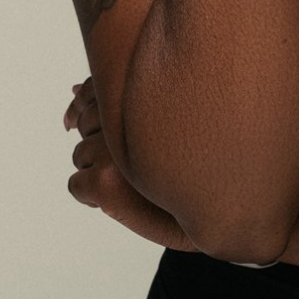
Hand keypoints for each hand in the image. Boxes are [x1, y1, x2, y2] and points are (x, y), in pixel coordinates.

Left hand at [65, 77, 197, 251]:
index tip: (122, 128)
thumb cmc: (197, 160)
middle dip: (101, 140)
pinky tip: (122, 199)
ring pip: (79, 153)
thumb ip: (121, 98)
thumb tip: (71, 88)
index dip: (102, 108)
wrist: (226, 210)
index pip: (94, 88)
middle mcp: (133, 113)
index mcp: (148, 91)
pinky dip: (89, 196)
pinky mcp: (105, 180)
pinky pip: (76, 185)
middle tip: (136, 161)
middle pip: (86, 120)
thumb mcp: (163, 119)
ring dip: (98, 168)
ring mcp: (117, 148)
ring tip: (135, 180)